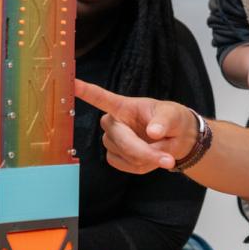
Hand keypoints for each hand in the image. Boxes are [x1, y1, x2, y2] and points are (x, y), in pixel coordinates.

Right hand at [74, 79, 197, 174]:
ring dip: (148, 159)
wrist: (176, 141)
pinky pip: (128, 166)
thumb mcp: (174, 115)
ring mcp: (111, 140)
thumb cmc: (173, 121)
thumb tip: (153, 132)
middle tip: (168, 158)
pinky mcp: (114, 157)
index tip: (72, 82)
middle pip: (121, 139)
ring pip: (127, 155)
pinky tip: (150, 159)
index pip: (100, 98)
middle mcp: (112, 122)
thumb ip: (164, 121)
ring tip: (161, 151)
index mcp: (123, 106)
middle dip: (145, 151)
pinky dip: (144, 166)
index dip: (85, 91)